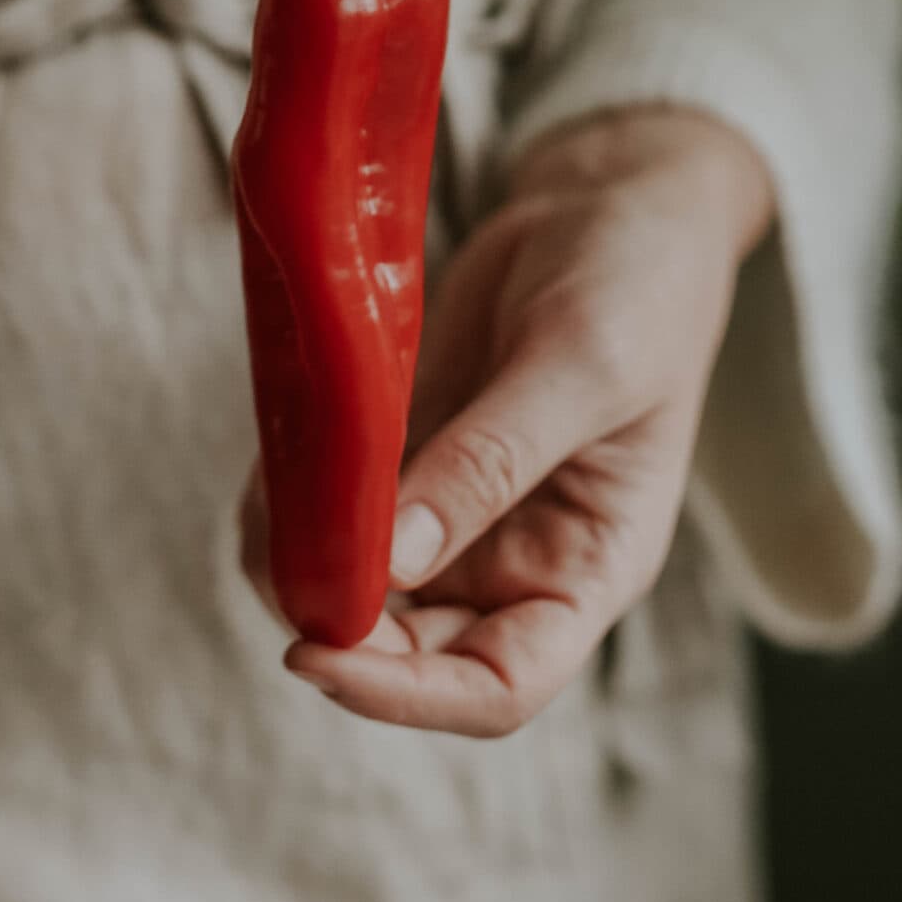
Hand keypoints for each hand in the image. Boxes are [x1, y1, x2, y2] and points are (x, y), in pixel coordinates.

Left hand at [240, 104, 773, 736]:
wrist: (613, 204)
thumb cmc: (637, 287)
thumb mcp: (579, 369)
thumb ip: (491, 463)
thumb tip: (393, 558)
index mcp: (587, 568)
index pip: (500, 686)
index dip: (408, 697)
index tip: (320, 657)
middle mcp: (517, 559)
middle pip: (415, 650)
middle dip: (339, 631)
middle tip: (275, 565)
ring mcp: (457, 508)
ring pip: (364, 584)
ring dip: (303, 566)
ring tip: (264, 511)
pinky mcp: (410, 451)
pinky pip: (340, 503)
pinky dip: (295, 499)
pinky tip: (272, 465)